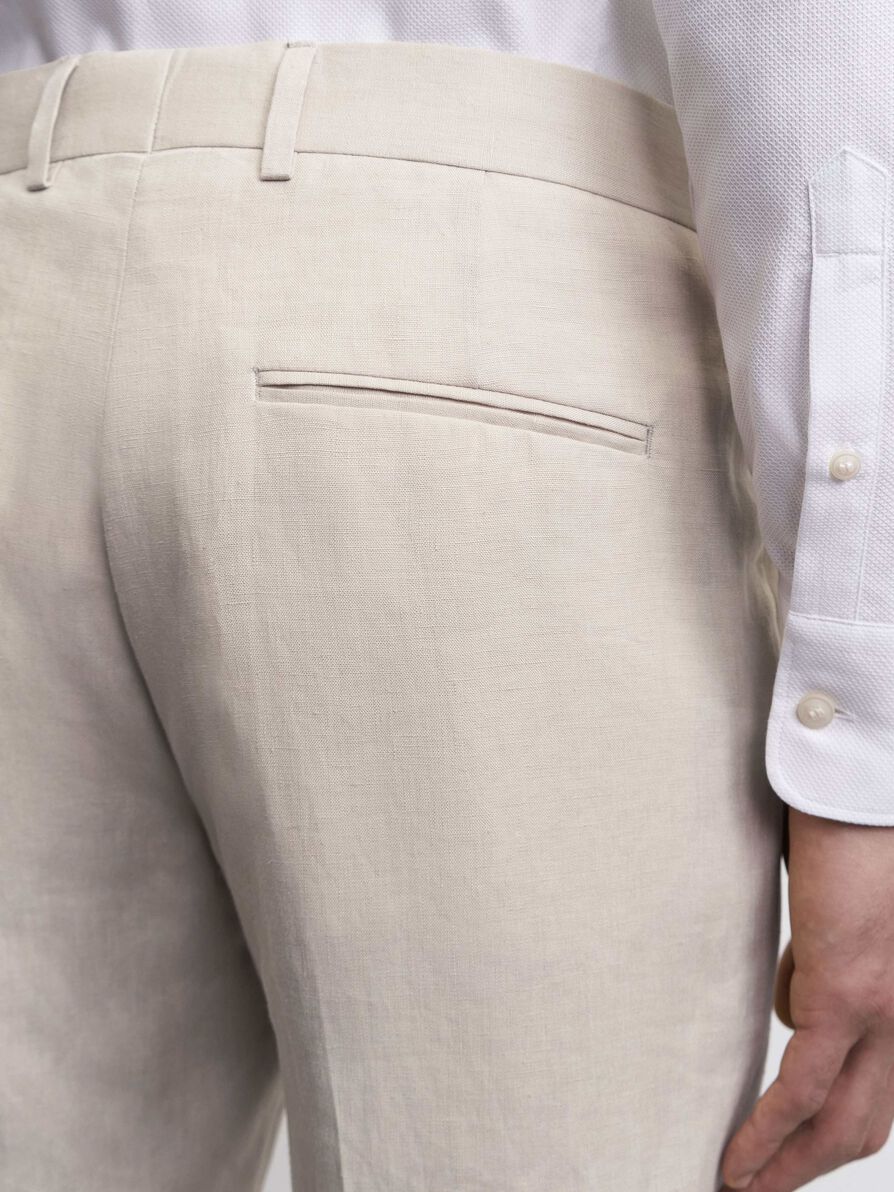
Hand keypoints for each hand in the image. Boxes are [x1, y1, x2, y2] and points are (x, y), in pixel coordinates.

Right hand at [721, 806, 893, 1190]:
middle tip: (760, 1189)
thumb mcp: (840, 916)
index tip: (788, 1153)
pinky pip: (802, 1085)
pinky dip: (768, 1134)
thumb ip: (823, 967)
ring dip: (788, 1164)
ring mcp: (887, 1009)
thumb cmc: (847, 835)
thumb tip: (794, 1007)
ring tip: (741, 1183)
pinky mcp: (847, 992)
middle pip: (866, 1122)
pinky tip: (737, 1160)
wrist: (857, 786)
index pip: (877, 1091)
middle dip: (809, 1167)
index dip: (832, 1132)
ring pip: (842, 1120)